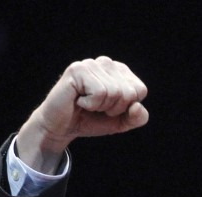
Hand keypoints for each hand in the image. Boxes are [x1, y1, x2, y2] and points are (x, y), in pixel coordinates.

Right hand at [16, 56, 148, 172]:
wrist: (62, 127)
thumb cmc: (91, 120)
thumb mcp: (121, 122)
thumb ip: (137, 117)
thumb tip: (137, 106)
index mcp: (120, 71)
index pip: (140, 90)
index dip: (127, 107)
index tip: (110, 108)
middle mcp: (107, 63)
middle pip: (129, 92)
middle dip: (114, 108)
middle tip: (96, 107)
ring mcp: (91, 64)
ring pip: (115, 92)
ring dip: (101, 107)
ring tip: (87, 103)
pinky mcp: (78, 70)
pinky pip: (99, 93)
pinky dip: (90, 104)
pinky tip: (79, 101)